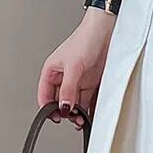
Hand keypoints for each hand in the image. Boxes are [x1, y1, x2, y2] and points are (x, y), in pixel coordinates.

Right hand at [38, 9, 116, 128]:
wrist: (107, 33)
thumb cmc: (86, 40)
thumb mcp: (73, 67)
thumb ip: (68, 89)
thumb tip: (63, 107)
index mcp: (52, 71)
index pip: (45, 94)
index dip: (48, 107)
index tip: (56, 117)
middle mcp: (64, 77)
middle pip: (61, 102)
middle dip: (66, 112)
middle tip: (73, 119)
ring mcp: (78, 81)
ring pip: (75, 103)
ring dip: (78, 113)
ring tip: (82, 119)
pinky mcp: (92, 83)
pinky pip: (88, 101)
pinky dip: (89, 109)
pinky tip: (91, 115)